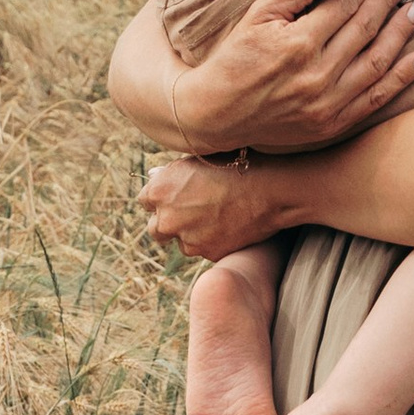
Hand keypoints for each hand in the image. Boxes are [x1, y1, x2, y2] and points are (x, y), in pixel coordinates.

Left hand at [142, 157, 284, 257]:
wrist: (268, 189)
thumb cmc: (234, 165)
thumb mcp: (197, 160)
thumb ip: (171, 173)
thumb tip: (154, 176)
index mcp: (159, 191)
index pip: (145, 201)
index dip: (161, 199)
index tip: (175, 197)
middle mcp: (167, 219)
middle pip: (155, 229)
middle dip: (168, 223)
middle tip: (191, 213)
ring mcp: (187, 240)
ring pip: (181, 242)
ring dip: (192, 234)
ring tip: (217, 216)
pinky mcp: (207, 254)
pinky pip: (204, 250)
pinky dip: (212, 242)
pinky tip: (229, 226)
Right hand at [163, 0, 413, 153]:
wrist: (217, 112)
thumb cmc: (236, 57)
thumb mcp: (260, 14)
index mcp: (297, 44)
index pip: (344, 7)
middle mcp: (317, 75)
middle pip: (365, 30)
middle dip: (386, 3)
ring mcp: (328, 104)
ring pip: (378, 62)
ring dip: (401, 32)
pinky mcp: (333, 125)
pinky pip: (377, 98)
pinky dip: (403, 77)